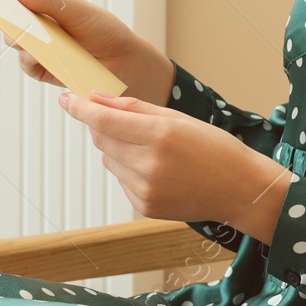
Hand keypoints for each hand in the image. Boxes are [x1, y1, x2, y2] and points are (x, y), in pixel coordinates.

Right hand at [1, 0, 172, 106]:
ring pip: (14, 40)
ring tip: (35, 38)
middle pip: (9, 17)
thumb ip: (48, 0)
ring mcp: (39, 44)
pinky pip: (26, 64)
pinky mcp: (42, 67)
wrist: (123, 61)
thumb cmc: (104, 30)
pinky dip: (30, 60)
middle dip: (8, 17)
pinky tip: (42, 56)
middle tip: (13, 17)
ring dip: (21, 39)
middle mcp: (39, 21)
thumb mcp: (77, 10)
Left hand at [58, 89, 294, 240]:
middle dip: (103, 126)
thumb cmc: (213, 148)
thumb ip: (133, 108)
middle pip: (101, 138)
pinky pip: (121, 179)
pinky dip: (129, 169)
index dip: (80, 108)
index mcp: (160, 135)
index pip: (104, 120)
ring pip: (109, 158)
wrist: (240, 189)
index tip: (65, 99)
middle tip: (127, 122)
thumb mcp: (178, 118)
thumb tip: (95, 99)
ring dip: (119, 149)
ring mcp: (145, 189)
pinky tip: (158, 170)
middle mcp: (149, 164)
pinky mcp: (144, 206)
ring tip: (154, 150)